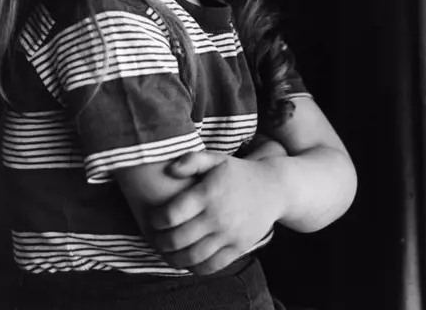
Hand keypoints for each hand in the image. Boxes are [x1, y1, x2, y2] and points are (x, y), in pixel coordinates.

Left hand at [147, 150, 283, 274]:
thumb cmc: (237, 172)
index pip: (172, 215)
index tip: (153, 218)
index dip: (156, 220)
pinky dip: (195, 268)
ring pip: (192, 256)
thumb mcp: (216, 159)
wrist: (272, 188)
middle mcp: (217, 216)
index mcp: (207, 194)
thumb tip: (169, 169)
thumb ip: (191, 160)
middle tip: (155, 237)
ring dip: (174, 258)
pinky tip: (187, 260)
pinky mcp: (238, 247)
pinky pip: (212, 265)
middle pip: (178, 239)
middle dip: (160, 241)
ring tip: (167, 252)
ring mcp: (228, 234)